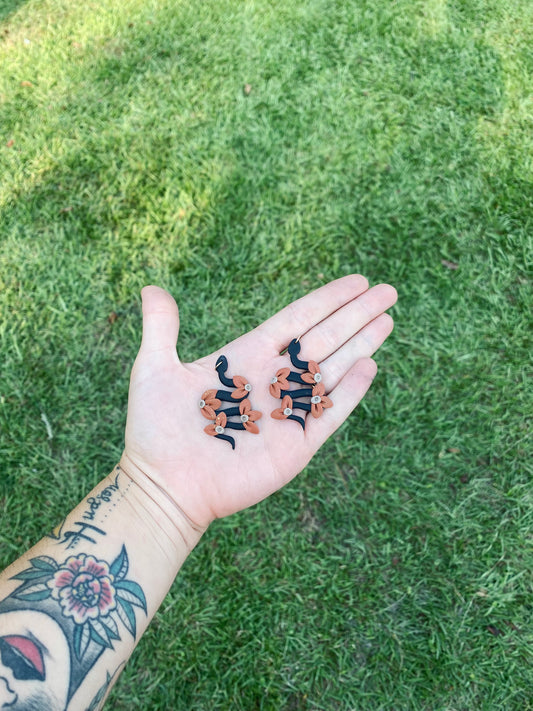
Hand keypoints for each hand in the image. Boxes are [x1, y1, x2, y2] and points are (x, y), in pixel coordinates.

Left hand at [123, 275, 396, 527]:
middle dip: (356, 315)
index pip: (298, 319)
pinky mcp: (296, 444)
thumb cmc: (155, 429)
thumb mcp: (153, 369)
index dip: (327, 300)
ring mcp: (287, 411)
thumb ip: (161, 327)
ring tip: (387, 320)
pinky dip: (350, 391)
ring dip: (361, 344)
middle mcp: (273, 379)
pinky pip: (330, 412)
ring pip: (333, 370)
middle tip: (388, 291)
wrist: (164, 486)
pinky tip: (370, 365)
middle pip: (324, 339)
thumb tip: (151, 288)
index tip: (357, 280)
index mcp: (248, 356)